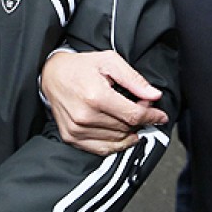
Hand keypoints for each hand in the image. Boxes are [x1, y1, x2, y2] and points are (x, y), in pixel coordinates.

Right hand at [41, 50, 167, 155]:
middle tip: (140, 107)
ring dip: (128, 131)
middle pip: (126, 127)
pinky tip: (122, 134)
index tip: (160, 116)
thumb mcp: (109, 62)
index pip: (133, 115)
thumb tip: (154, 96)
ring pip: (116, 140)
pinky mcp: (71, 136)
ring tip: (128, 116)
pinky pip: (101, 149)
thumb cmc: (80, 67)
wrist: (51, 74)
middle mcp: (85, 116)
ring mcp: (76, 129)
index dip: (151, 116)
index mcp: (96, 96)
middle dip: (139, 119)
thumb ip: (134, 80)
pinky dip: (115, 144)